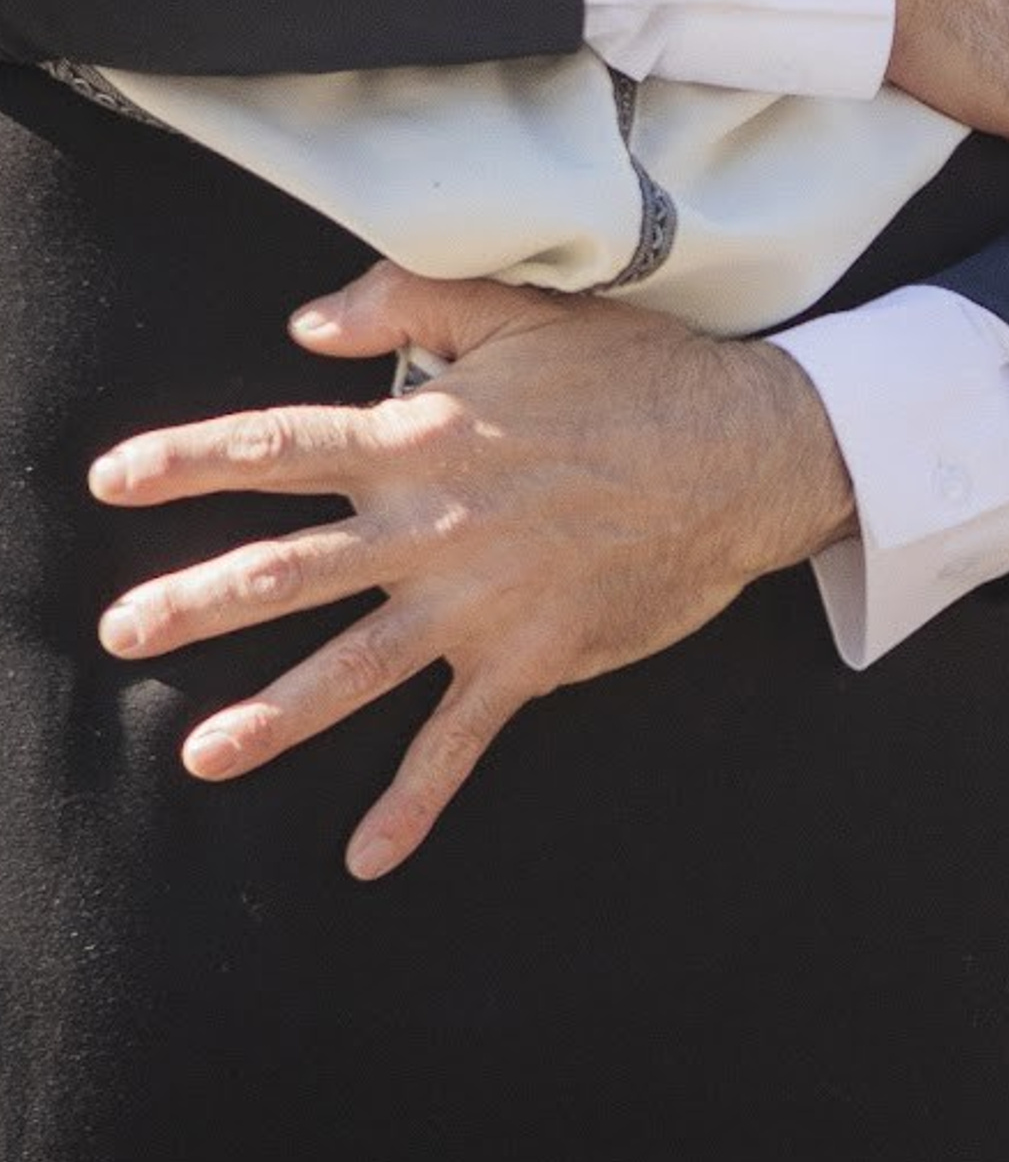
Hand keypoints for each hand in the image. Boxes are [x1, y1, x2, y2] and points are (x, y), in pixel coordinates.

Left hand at [89, 267, 856, 879]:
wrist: (744, 454)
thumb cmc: (636, 375)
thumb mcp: (521, 312)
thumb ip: (407, 304)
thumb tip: (304, 325)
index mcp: (420, 437)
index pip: (278, 448)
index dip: (188, 460)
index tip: (110, 479)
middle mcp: (432, 527)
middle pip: (289, 570)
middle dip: (196, 600)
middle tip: (120, 631)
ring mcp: (479, 603)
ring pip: (354, 667)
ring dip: (274, 715)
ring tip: (202, 754)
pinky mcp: (531, 659)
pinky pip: (458, 742)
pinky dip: (412, 802)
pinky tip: (365, 856)